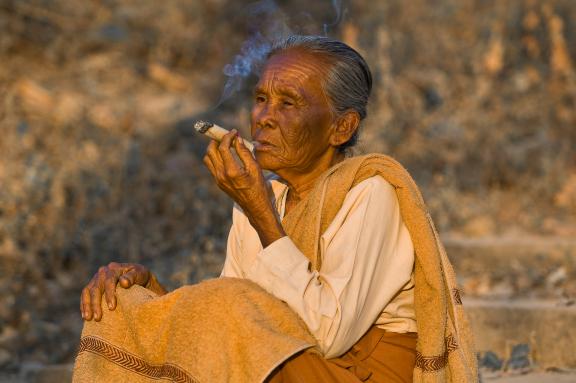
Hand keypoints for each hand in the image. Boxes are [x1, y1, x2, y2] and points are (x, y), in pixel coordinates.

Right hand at [80, 262, 156, 320]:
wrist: (138, 278)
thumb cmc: (141, 276)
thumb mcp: (140, 274)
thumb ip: (132, 277)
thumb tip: (123, 282)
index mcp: (114, 268)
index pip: (109, 281)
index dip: (109, 294)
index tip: (112, 308)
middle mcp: (103, 272)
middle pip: (96, 288)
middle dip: (96, 304)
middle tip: (98, 318)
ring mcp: (96, 278)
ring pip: (87, 291)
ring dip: (87, 306)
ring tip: (89, 319)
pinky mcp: (93, 285)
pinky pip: (85, 295)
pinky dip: (84, 305)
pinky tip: (85, 316)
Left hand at [203, 130, 284, 246]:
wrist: (255, 206)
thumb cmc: (258, 187)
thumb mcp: (255, 168)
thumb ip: (244, 152)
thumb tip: (237, 139)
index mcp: (231, 171)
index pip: (223, 147)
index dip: (227, 137)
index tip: (233, 132)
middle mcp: (221, 175)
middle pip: (210, 151)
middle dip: (216, 140)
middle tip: (225, 136)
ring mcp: (218, 180)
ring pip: (208, 159)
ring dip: (213, 149)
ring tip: (224, 144)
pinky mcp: (218, 182)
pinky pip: (211, 166)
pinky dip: (215, 157)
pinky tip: (225, 155)